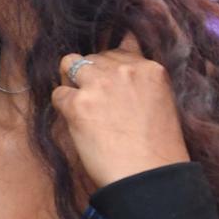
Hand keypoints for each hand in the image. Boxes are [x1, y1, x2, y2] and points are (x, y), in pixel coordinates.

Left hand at [49, 38, 191, 190]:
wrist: (150, 178)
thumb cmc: (157, 147)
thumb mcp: (160, 101)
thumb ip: (140, 76)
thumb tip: (126, 40)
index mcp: (150, 68)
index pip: (119, 49)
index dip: (109, 70)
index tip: (110, 88)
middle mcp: (124, 69)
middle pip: (92, 57)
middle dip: (90, 76)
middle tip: (98, 106)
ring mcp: (99, 84)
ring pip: (69, 65)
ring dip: (72, 84)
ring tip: (84, 110)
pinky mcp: (78, 104)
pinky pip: (58, 94)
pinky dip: (63, 109)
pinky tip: (80, 126)